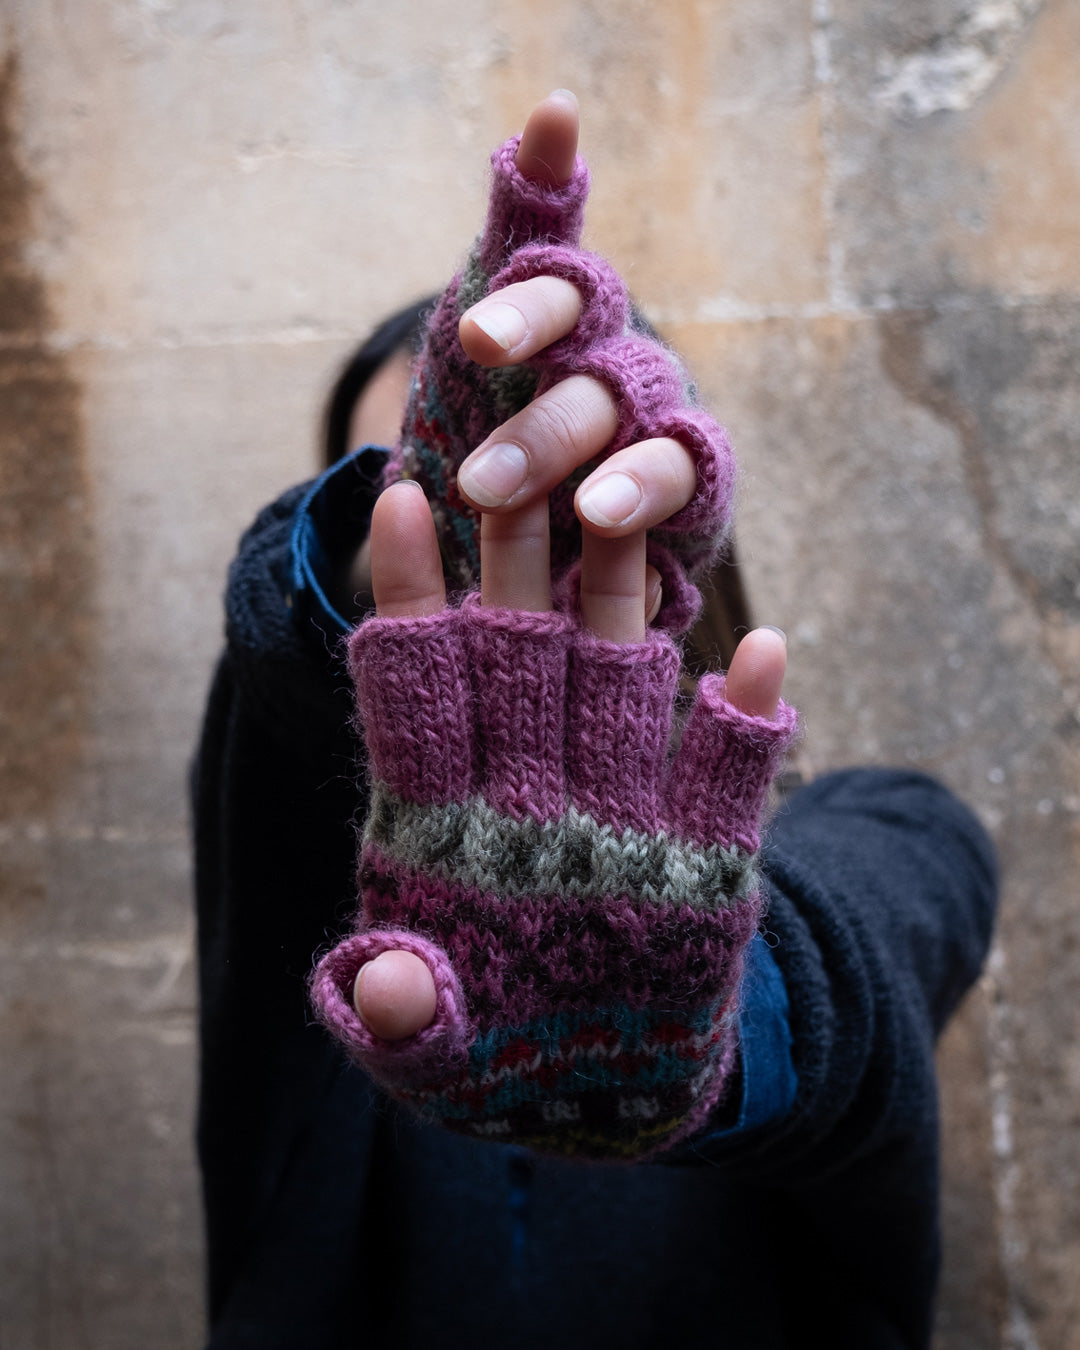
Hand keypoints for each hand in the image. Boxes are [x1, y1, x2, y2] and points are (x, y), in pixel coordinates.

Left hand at [352, 93, 786, 1043]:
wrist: (607, 1091)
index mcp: (444, 828)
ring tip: (625, 493)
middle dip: (515, 558)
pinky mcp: (698, 853)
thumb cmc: (496, 1063)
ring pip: (616, 680)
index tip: (403, 497)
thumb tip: (376, 974)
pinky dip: (743, 721)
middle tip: (511, 445)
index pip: (418, 692)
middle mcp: (530, 795)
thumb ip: (393, 1016)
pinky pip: (724, 776)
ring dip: (622, 594)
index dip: (412, 597)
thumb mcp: (431, 1058)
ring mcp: (618, 813)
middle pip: (519, 654)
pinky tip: (761, 646)